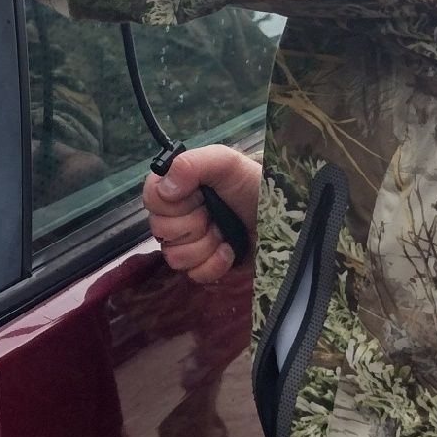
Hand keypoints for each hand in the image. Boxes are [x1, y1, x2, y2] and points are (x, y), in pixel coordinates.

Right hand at [142, 145, 261, 284]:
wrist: (285, 215)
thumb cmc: (253, 184)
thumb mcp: (226, 162)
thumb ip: (191, 165)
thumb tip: (165, 188)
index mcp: (176, 188)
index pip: (150, 199)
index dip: (172, 203)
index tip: (197, 197)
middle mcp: (177, 216)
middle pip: (161, 231)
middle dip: (194, 224)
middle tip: (214, 214)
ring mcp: (190, 243)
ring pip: (174, 256)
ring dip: (205, 245)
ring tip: (224, 232)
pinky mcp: (204, 266)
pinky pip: (194, 274)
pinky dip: (215, 264)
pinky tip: (229, 249)